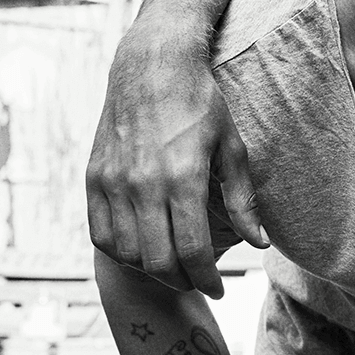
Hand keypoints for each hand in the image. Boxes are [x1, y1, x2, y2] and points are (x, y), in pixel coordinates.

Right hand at [86, 31, 266, 298]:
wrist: (152, 66)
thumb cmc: (200, 105)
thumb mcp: (232, 147)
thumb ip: (242, 200)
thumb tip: (260, 243)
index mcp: (183, 177)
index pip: (193, 251)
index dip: (207, 279)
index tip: (219, 288)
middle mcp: (143, 183)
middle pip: (159, 260)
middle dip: (183, 281)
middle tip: (199, 282)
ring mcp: (113, 181)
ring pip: (127, 252)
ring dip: (152, 269)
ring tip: (174, 266)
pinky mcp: (94, 177)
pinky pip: (100, 233)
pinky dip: (120, 251)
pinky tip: (141, 249)